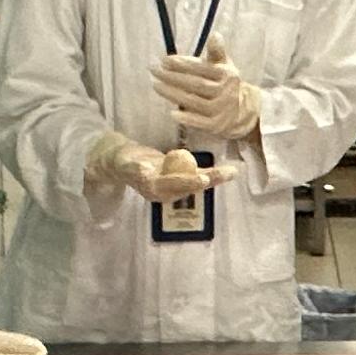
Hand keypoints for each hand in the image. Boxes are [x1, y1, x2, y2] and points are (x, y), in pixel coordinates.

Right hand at [87, 129, 227, 205]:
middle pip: (191, 186)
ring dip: (215, 177)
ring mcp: (173, 186)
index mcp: (153, 190)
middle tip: (228, 173)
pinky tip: (225, 170)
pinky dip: (211, 173)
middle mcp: (166, 192)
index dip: (189, 182)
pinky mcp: (178, 178)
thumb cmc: (123, 162)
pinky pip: (196, 176)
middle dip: (210, 180)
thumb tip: (145, 170)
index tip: (203, 179)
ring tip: (232, 172)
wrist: (122, 162)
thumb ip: (135, 168)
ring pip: (197, 182)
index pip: (174, 186)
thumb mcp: (126, 164)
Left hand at [153, 40, 264, 146]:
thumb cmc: (224, 84)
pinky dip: (186, 118)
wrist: (240, 112)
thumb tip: (215, 35)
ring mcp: (221, 111)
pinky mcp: (216, 126)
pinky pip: (200, 123)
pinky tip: (171, 112)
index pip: (203, 68)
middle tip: (154, 70)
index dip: (183, 64)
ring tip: (155, 84)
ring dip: (173, 94)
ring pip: (194, 102)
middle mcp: (226, 93)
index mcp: (227, 75)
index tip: (164, 60)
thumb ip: (217, 51)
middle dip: (172, 77)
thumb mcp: (224, 66)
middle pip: (196, 85)